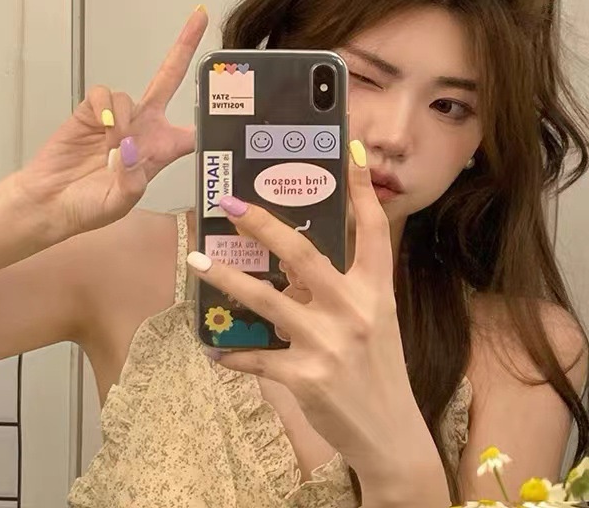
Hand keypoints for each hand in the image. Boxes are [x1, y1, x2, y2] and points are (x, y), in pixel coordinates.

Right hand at [14, 7, 207, 241]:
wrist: (49, 203)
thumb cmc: (89, 207)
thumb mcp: (120, 202)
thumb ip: (133, 179)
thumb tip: (132, 147)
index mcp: (161, 150)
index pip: (194, 130)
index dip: (212, 115)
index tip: (232, 91)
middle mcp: (143, 127)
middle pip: (169, 80)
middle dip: (184, 48)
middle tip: (201, 15)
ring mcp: (117, 117)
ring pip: (131, 96)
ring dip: (123, 121)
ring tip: (109, 149)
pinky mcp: (90, 111)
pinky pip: (104, 95)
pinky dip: (104, 109)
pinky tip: (98, 129)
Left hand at [187, 142, 431, 486]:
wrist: (391, 435)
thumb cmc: (379, 368)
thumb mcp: (374, 320)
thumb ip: (341, 289)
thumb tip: (293, 263)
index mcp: (375, 291)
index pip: (372, 230)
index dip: (359, 190)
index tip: (348, 151)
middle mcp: (354, 310)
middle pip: (303, 254)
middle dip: (262, 224)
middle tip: (228, 202)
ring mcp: (328, 344)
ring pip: (266, 301)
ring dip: (226, 278)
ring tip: (197, 261)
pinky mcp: (305, 378)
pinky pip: (258, 358)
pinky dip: (233, 352)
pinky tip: (213, 347)